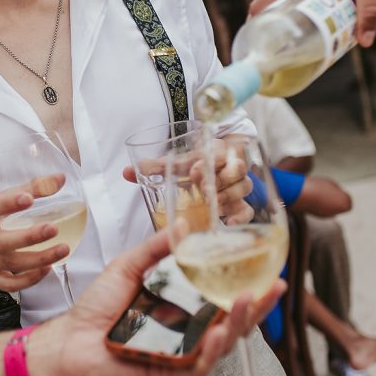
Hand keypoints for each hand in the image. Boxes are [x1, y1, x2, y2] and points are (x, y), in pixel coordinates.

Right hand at [0, 174, 70, 291]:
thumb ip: (29, 189)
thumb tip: (61, 178)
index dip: (8, 203)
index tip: (29, 198)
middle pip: (0, 242)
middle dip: (29, 237)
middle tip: (53, 228)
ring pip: (8, 264)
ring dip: (38, 259)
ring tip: (63, 249)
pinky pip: (8, 284)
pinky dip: (29, 279)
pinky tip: (47, 268)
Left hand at [27, 231, 285, 375]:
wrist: (71, 337)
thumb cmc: (98, 305)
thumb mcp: (129, 266)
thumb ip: (156, 248)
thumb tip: (183, 224)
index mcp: (186, 305)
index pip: (226, 296)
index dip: (253, 286)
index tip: (272, 270)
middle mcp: (190, 329)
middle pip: (236, 321)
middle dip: (258, 306)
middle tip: (274, 286)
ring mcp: (183, 351)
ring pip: (224, 343)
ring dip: (239, 324)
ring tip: (248, 301)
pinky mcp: (171, 371)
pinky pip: (199, 365)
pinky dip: (212, 351)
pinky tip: (219, 334)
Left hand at [123, 137, 253, 225]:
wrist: (212, 171)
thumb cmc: (194, 165)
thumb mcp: (176, 164)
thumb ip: (154, 167)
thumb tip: (126, 172)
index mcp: (217, 151)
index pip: (221, 151)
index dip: (209, 162)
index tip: (193, 170)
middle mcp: (232, 167)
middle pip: (237, 170)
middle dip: (219, 179)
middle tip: (202, 188)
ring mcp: (238, 187)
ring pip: (244, 188)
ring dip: (227, 196)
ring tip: (211, 204)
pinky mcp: (241, 205)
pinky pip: (248, 210)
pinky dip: (241, 217)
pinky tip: (229, 223)